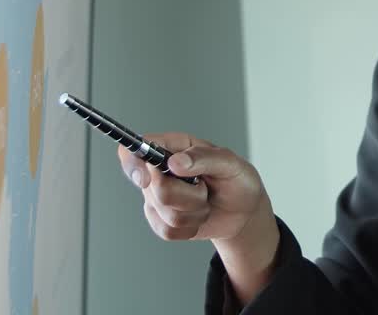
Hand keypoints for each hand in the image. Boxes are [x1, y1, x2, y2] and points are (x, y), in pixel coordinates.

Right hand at [117, 133, 280, 302]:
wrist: (243, 212)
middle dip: (187, 194)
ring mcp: (158, 197)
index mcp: (173, 148)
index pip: (136, 149)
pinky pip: (167, 230)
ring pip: (163, 211)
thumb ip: (204, 158)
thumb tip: (175, 162)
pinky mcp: (161, 220)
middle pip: (154, 188)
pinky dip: (190, 227)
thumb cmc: (237, 180)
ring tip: (205, 200)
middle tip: (204, 187)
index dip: (134, 163)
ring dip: (193, 211)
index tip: (147, 178)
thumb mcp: (230, 163)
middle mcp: (160, 171)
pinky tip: (199, 216)